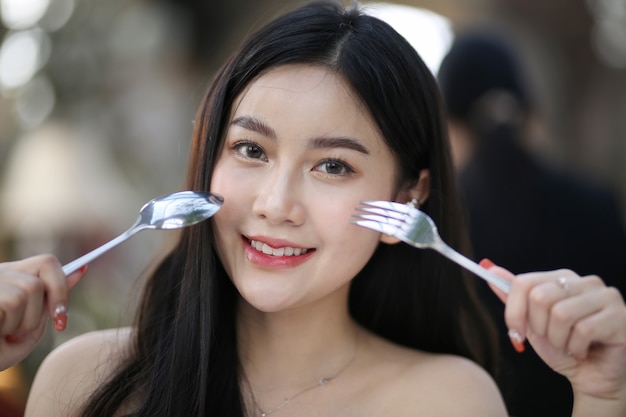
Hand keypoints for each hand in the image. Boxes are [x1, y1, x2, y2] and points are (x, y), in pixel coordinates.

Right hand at [0, 255, 86, 370]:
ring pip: (31, 290)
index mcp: (9, 283)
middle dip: (52, 301)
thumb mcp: (22, 339)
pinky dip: (10, 322)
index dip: (63, 270)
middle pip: (43, 273)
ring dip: (25, 320)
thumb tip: (69, 285)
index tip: (85, 269)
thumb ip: (43, 316)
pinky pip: (13, 300)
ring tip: (3, 333)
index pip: (43, 265)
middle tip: (44, 325)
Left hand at [483, 260, 625, 402]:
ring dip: (559, 339)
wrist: (592, 378)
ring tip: (569, 345)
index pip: (524, 283)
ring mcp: (605, 296)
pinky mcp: (620, 316)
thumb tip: (491, 270)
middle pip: (540, 297)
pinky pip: (584, 329)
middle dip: (539, 328)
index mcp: (562, 278)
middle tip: (553, 339)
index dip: (514, 312)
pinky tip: (584, 351)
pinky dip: (577, 347)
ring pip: (561, 313)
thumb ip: (514, 297)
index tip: (517, 332)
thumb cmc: (564, 348)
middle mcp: (585, 282)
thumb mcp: (531, 324)